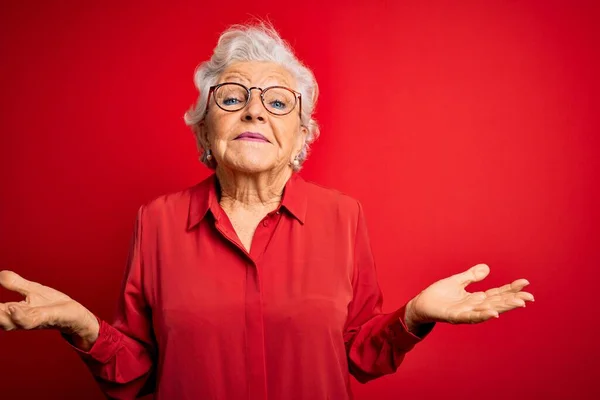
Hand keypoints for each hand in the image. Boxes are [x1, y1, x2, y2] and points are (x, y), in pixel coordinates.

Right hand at [0, 270, 98, 343]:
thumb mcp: (32, 290)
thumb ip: (15, 283)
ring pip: (11, 321)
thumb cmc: (54, 305)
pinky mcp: (49, 318)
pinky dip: (21, 315)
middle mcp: (20, 319)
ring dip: (0, 315)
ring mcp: (34, 320)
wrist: (78, 317)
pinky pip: (33, 319)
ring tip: (0, 309)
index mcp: (13, 312)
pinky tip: (13, 309)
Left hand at [405, 264, 533, 327]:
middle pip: (497, 302)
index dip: (511, 289)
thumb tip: (487, 268)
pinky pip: (470, 316)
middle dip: (513, 300)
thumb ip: (471, 276)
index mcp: (475, 298)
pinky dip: (482, 315)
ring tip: (518, 303)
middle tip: (530, 297)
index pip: (497, 293)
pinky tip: (493, 313)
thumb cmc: (438, 295)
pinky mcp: (454, 316)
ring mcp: (465, 312)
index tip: (525, 283)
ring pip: (488, 310)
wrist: (420, 305)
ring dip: (503, 307)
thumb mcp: (457, 281)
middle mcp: (474, 307)